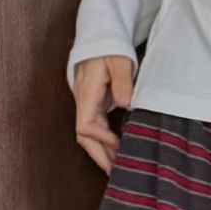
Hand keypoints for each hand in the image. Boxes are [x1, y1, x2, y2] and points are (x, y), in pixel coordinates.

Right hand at [74, 55, 135, 173]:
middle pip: (85, 137)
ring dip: (103, 151)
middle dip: (100, 156)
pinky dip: (106, 141)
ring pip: (90, 135)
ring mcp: (88, 103)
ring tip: (119, 167)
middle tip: (117, 174)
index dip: (100, 139)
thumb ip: (124, 81)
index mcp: (87, 93)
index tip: (119, 144)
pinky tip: (118, 150)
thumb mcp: (120, 61)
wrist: (101, 35)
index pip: (85, 126)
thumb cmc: (111, 46)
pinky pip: (96, 127)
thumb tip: (126, 103)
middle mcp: (84, 101)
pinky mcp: (95, 103)